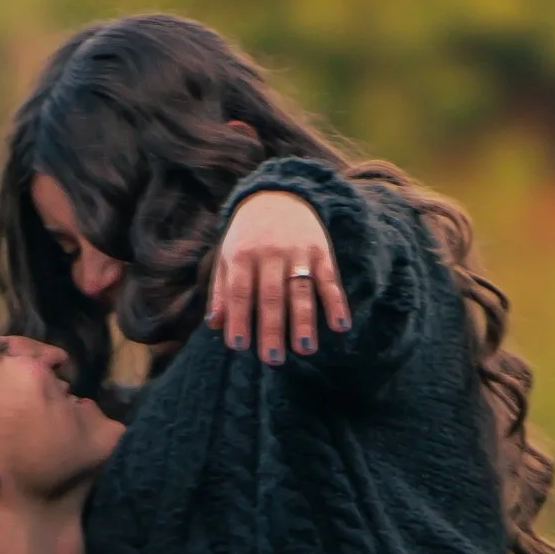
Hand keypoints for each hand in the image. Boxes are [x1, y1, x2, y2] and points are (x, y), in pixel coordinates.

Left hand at [211, 190, 350, 363]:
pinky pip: (329, 279)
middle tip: (273, 359)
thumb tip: (215, 325)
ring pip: (300, 290)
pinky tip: (340, 325)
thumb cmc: (248, 237)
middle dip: (272, 328)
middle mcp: (269, 253)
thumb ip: (221, 290)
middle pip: (271, 295)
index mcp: (242, 254)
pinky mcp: (321, 251)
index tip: (239, 346)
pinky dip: (336, 302)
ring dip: (303, 321)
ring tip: (305, 349)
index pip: (240, 291)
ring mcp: (297, 252)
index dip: (239, 318)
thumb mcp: (228, 256)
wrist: (278, 195)